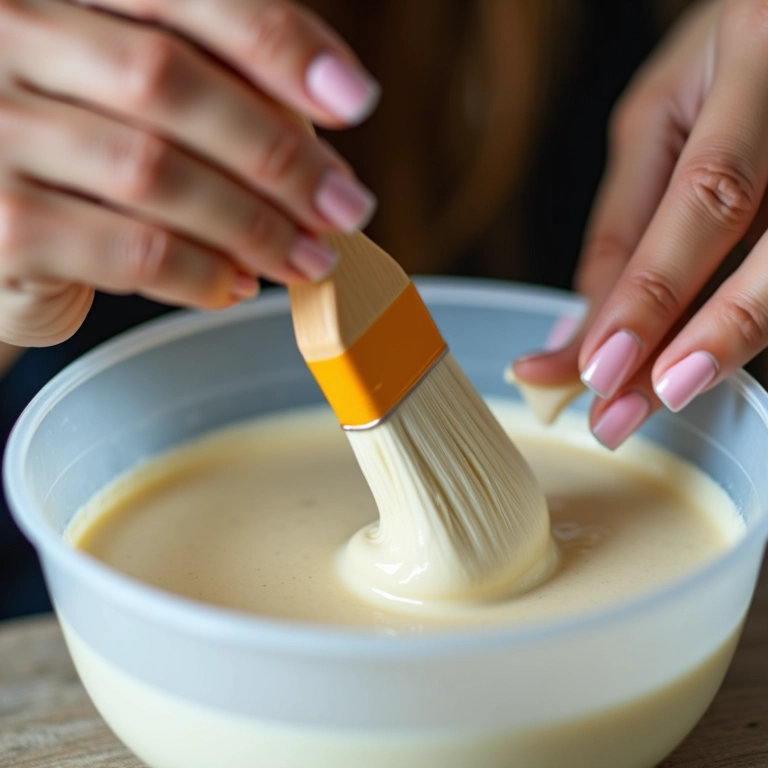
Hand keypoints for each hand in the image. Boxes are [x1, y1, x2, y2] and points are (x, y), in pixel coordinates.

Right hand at [0, 0, 378, 347]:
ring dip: (255, 225)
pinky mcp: (1, 225)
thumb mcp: (129, 101)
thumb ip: (210, 94)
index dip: (275, 42)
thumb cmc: (74, 160)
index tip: (355, 99)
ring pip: (154, 172)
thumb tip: (319, 146)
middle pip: (167, 81)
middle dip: (279, 154)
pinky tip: (236, 283)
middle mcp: (8, 38)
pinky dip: (203, 274)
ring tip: (309, 257)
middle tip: (345, 206)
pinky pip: (131, 251)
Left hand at [515, 0, 767, 447]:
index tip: (594, 368)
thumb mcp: (659, 116)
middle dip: (689, 338)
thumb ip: (626, 216)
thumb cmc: (726, 55)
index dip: (650, 293)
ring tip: (665, 396)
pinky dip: (751, 316)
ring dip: (729, 342)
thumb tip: (582, 325)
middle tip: (620, 413)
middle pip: (763, 242)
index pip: (705, 197)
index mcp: (761, 51)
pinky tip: (708, 355)